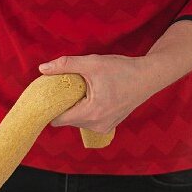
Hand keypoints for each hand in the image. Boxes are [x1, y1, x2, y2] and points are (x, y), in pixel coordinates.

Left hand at [40, 53, 155, 136]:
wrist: (149, 77)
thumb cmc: (122, 69)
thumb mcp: (92, 63)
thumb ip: (65, 65)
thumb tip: (42, 69)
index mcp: (90, 113)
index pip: (58, 120)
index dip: (52, 108)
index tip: (50, 96)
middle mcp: (96, 125)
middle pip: (67, 121)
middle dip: (64, 106)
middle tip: (67, 90)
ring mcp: (103, 128)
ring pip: (77, 122)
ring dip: (76, 109)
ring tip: (82, 92)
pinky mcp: (109, 126)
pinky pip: (88, 122)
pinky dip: (86, 112)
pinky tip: (92, 98)